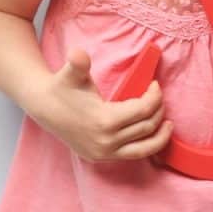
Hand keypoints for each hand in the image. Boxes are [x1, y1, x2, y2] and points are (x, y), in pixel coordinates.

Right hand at [32, 47, 173, 163]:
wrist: (43, 107)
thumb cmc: (62, 87)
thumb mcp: (71, 72)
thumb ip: (78, 63)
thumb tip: (78, 54)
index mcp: (104, 121)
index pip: (143, 110)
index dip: (154, 96)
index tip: (155, 84)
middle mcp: (106, 141)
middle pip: (146, 127)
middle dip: (158, 110)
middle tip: (159, 97)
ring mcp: (104, 153)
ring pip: (143, 148)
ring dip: (159, 136)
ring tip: (168, 124)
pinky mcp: (101, 158)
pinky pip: (132, 156)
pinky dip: (146, 147)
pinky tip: (152, 136)